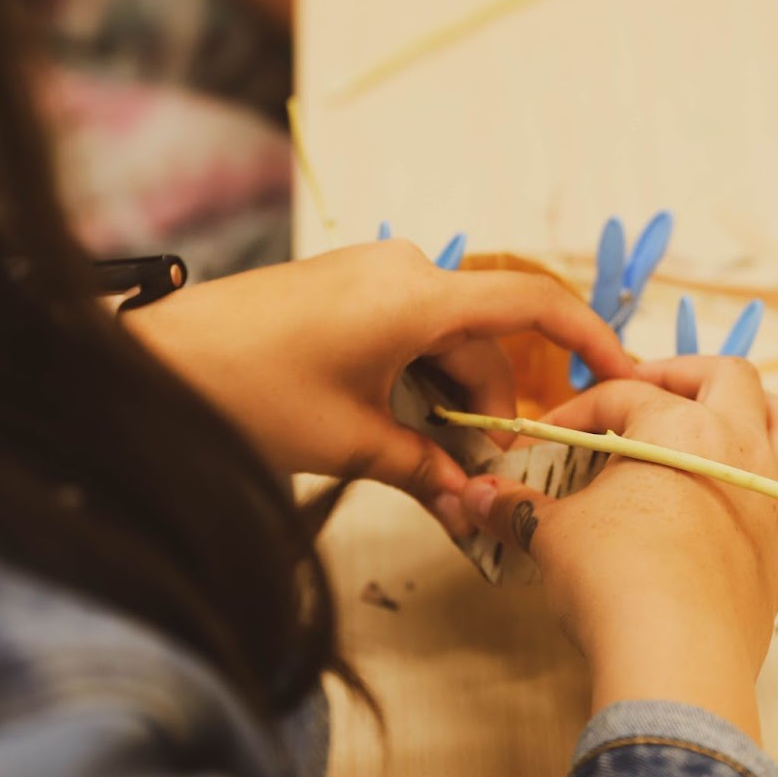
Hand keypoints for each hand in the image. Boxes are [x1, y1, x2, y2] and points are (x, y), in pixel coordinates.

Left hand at [125, 241, 633, 531]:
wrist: (154, 360)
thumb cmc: (247, 392)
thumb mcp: (347, 441)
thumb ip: (425, 469)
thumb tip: (476, 507)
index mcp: (416, 294)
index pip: (531, 304)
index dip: (589, 338)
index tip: (624, 376)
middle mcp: (404, 269)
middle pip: (485, 340)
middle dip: (495, 407)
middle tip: (488, 477)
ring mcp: (372, 274)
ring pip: (447, 340)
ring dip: (453, 399)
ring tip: (438, 466)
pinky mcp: (347, 287)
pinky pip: (410, 330)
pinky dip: (420, 379)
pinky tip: (401, 428)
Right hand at [459, 357, 777, 740]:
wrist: (673, 657)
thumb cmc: (612, 579)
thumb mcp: (552, 533)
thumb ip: (516, 507)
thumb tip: (475, 496)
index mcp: (679, 427)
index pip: (622, 395)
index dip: (578, 411)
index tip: (547, 438)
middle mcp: (739, 450)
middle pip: (729, 378)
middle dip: (685, 375)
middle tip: (646, 391)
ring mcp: (773, 504)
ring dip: (761, 413)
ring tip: (722, 422)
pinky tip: (757, 512)